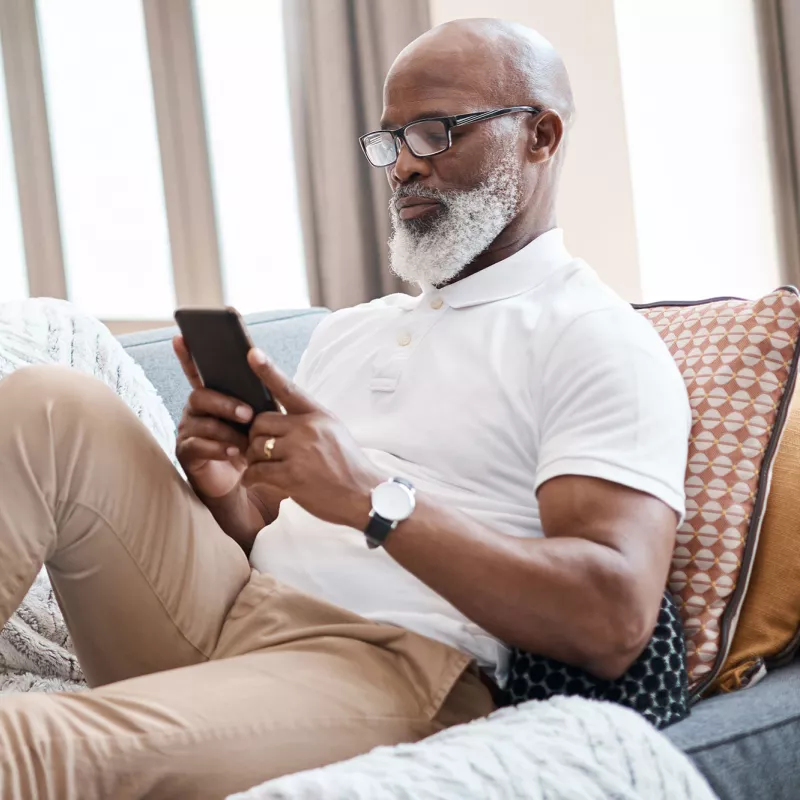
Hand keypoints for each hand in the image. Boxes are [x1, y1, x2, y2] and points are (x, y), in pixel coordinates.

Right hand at [173, 335, 252, 498]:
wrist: (251, 482)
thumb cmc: (255, 444)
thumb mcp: (260, 417)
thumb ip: (256, 396)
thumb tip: (262, 369)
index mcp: (213, 396)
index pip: (197, 372)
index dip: (188, 355)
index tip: (182, 337)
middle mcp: (195, 410)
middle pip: (200, 396)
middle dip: (225, 404)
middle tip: (248, 414)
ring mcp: (188, 431)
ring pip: (201, 422)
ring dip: (226, 431)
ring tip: (246, 442)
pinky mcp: (187, 453)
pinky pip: (198, 446)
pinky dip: (219, 449)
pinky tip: (235, 454)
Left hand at [242, 348, 382, 528]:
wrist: (366, 497)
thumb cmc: (350, 468)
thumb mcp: (335, 433)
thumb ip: (309, 423)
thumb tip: (280, 420)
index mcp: (319, 416)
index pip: (288, 389)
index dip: (267, 370)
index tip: (252, 353)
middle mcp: (309, 429)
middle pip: (261, 422)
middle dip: (256, 438)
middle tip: (262, 451)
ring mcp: (300, 451)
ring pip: (256, 447)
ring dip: (254, 460)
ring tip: (265, 469)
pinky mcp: (292, 476)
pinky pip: (256, 471)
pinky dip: (253, 478)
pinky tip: (258, 481)